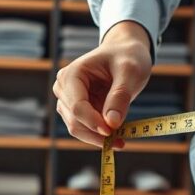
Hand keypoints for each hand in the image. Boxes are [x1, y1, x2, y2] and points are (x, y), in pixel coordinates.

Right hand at [53, 21, 152, 148]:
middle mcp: (64, 88)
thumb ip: (120, 96)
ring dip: (98, 138)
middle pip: (75, 120)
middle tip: (121, 141)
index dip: (93, 122)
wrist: (126, 53)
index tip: (112, 131)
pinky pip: (85, 129)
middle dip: (97, 133)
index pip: (77, 106)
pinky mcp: (78, 111)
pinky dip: (100, 136)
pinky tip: (117, 137)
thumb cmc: (127, 57)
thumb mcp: (130, 72)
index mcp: (72, 74)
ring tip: (121, 140)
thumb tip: (112, 123)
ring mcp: (69, 101)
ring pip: (77, 129)